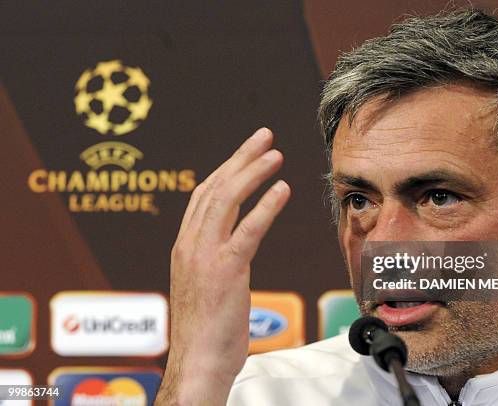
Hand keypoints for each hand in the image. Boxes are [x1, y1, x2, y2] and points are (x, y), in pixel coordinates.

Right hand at [155, 128, 290, 404]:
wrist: (197, 362)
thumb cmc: (205, 328)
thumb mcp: (204, 284)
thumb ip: (214, 257)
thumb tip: (232, 243)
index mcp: (186, 245)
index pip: (204, 195)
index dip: (227, 168)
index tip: (247, 152)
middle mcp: (190, 243)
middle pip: (215, 187)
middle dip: (241, 158)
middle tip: (264, 136)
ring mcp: (205, 256)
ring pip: (226, 200)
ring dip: (252, 172)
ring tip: (276, 154)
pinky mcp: (225, 271)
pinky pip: (246, 231)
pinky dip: (265, 206)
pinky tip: (282, 189)